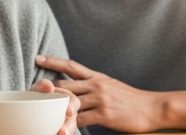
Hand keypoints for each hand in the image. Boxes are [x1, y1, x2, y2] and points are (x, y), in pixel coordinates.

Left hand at [30, 78, 79, 134]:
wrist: (27, 107)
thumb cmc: (37, 94)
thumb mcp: (39, 87)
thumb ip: (43, 84)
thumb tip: (49, 87)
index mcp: (67, 99)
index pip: (74, 102)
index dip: (73, 107)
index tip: (69, 112)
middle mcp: (67, 113)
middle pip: (72, 121)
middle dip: (69, 128)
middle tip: (63, 133)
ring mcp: (62, 124)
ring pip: (67, 130)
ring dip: (65, 133)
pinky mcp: (56, 131)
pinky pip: (58, 134)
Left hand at [35, 55, 162, 132]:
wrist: (152, 107)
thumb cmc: (132, 99)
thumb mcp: (111, 85)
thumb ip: (94, 84)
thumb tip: (79, 86)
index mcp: (97, 77)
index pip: (71, 66)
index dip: (53, 61)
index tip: (38, 58)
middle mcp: (96, 85)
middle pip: (64, 84)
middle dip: (48, 90)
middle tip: (33, 93)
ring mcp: (99, 99)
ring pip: (69, 102)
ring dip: (56, 110)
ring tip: (43, 114)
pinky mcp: (104, 114)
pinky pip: (80, 120)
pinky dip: (70, 125)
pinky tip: (63, 129)